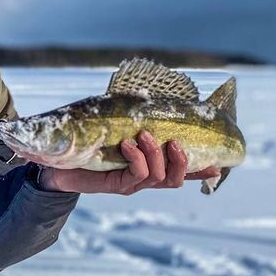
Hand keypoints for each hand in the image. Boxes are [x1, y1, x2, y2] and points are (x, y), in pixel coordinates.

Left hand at [39, 130, 220, 195]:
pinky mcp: (116, 185)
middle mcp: (144, 178)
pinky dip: (136, 158)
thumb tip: (139, 89)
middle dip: (181, 160)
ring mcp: (131, 184)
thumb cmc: (87, 143)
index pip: (180, 171)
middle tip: (174, 140)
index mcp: (149, 166)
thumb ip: (130, 117)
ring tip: (144, 135)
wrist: (57, 164)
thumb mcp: (112, 128)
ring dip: (156, 154)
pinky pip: (136, 175)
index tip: (218, 164)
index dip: (199, 171)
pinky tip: (129, 145)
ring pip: (158, 177)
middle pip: (175, 178)